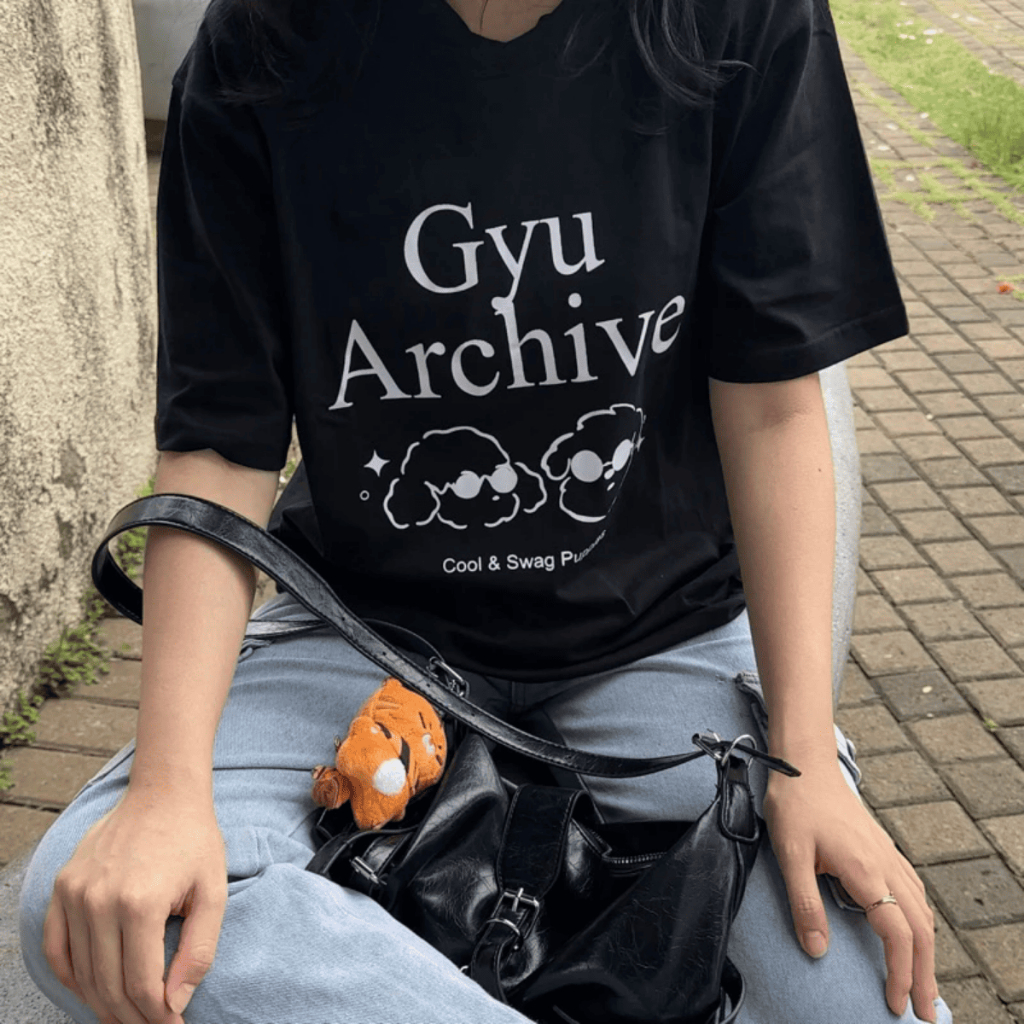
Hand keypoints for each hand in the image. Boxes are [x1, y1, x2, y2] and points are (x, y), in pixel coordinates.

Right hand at [43, 786, 226, 1023]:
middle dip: (132, 1017)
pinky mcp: (62, 886)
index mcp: (140, 903)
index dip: (158, 1016)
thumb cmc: (194, 840)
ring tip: (128, 1015)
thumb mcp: (213, 892)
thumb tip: (176, 1003)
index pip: (142, 984)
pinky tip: (93, 989)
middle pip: (108, 985)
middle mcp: (99, 900)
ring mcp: (74, 893)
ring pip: (81, 973)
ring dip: (103, 1003)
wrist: (164, 792)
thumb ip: (199, 951)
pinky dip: (72, 976)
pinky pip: (56, 948)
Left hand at [763, 756, 937, 1022]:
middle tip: (923, 1009)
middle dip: (924, 972)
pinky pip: (915, 890)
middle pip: (920, 928)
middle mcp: (886, 864)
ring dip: (926, 949)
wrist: (804, 764)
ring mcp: (888, 855)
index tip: (895, 1002)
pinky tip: (915, 931)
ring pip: (922, 910)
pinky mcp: (883, 848)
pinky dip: (921, 919)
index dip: (900, 972)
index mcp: (866, 870)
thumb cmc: (795, 805)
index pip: (898, 933)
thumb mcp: (789, 854)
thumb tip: (817, 950)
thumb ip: (804, 903)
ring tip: (921, 981)